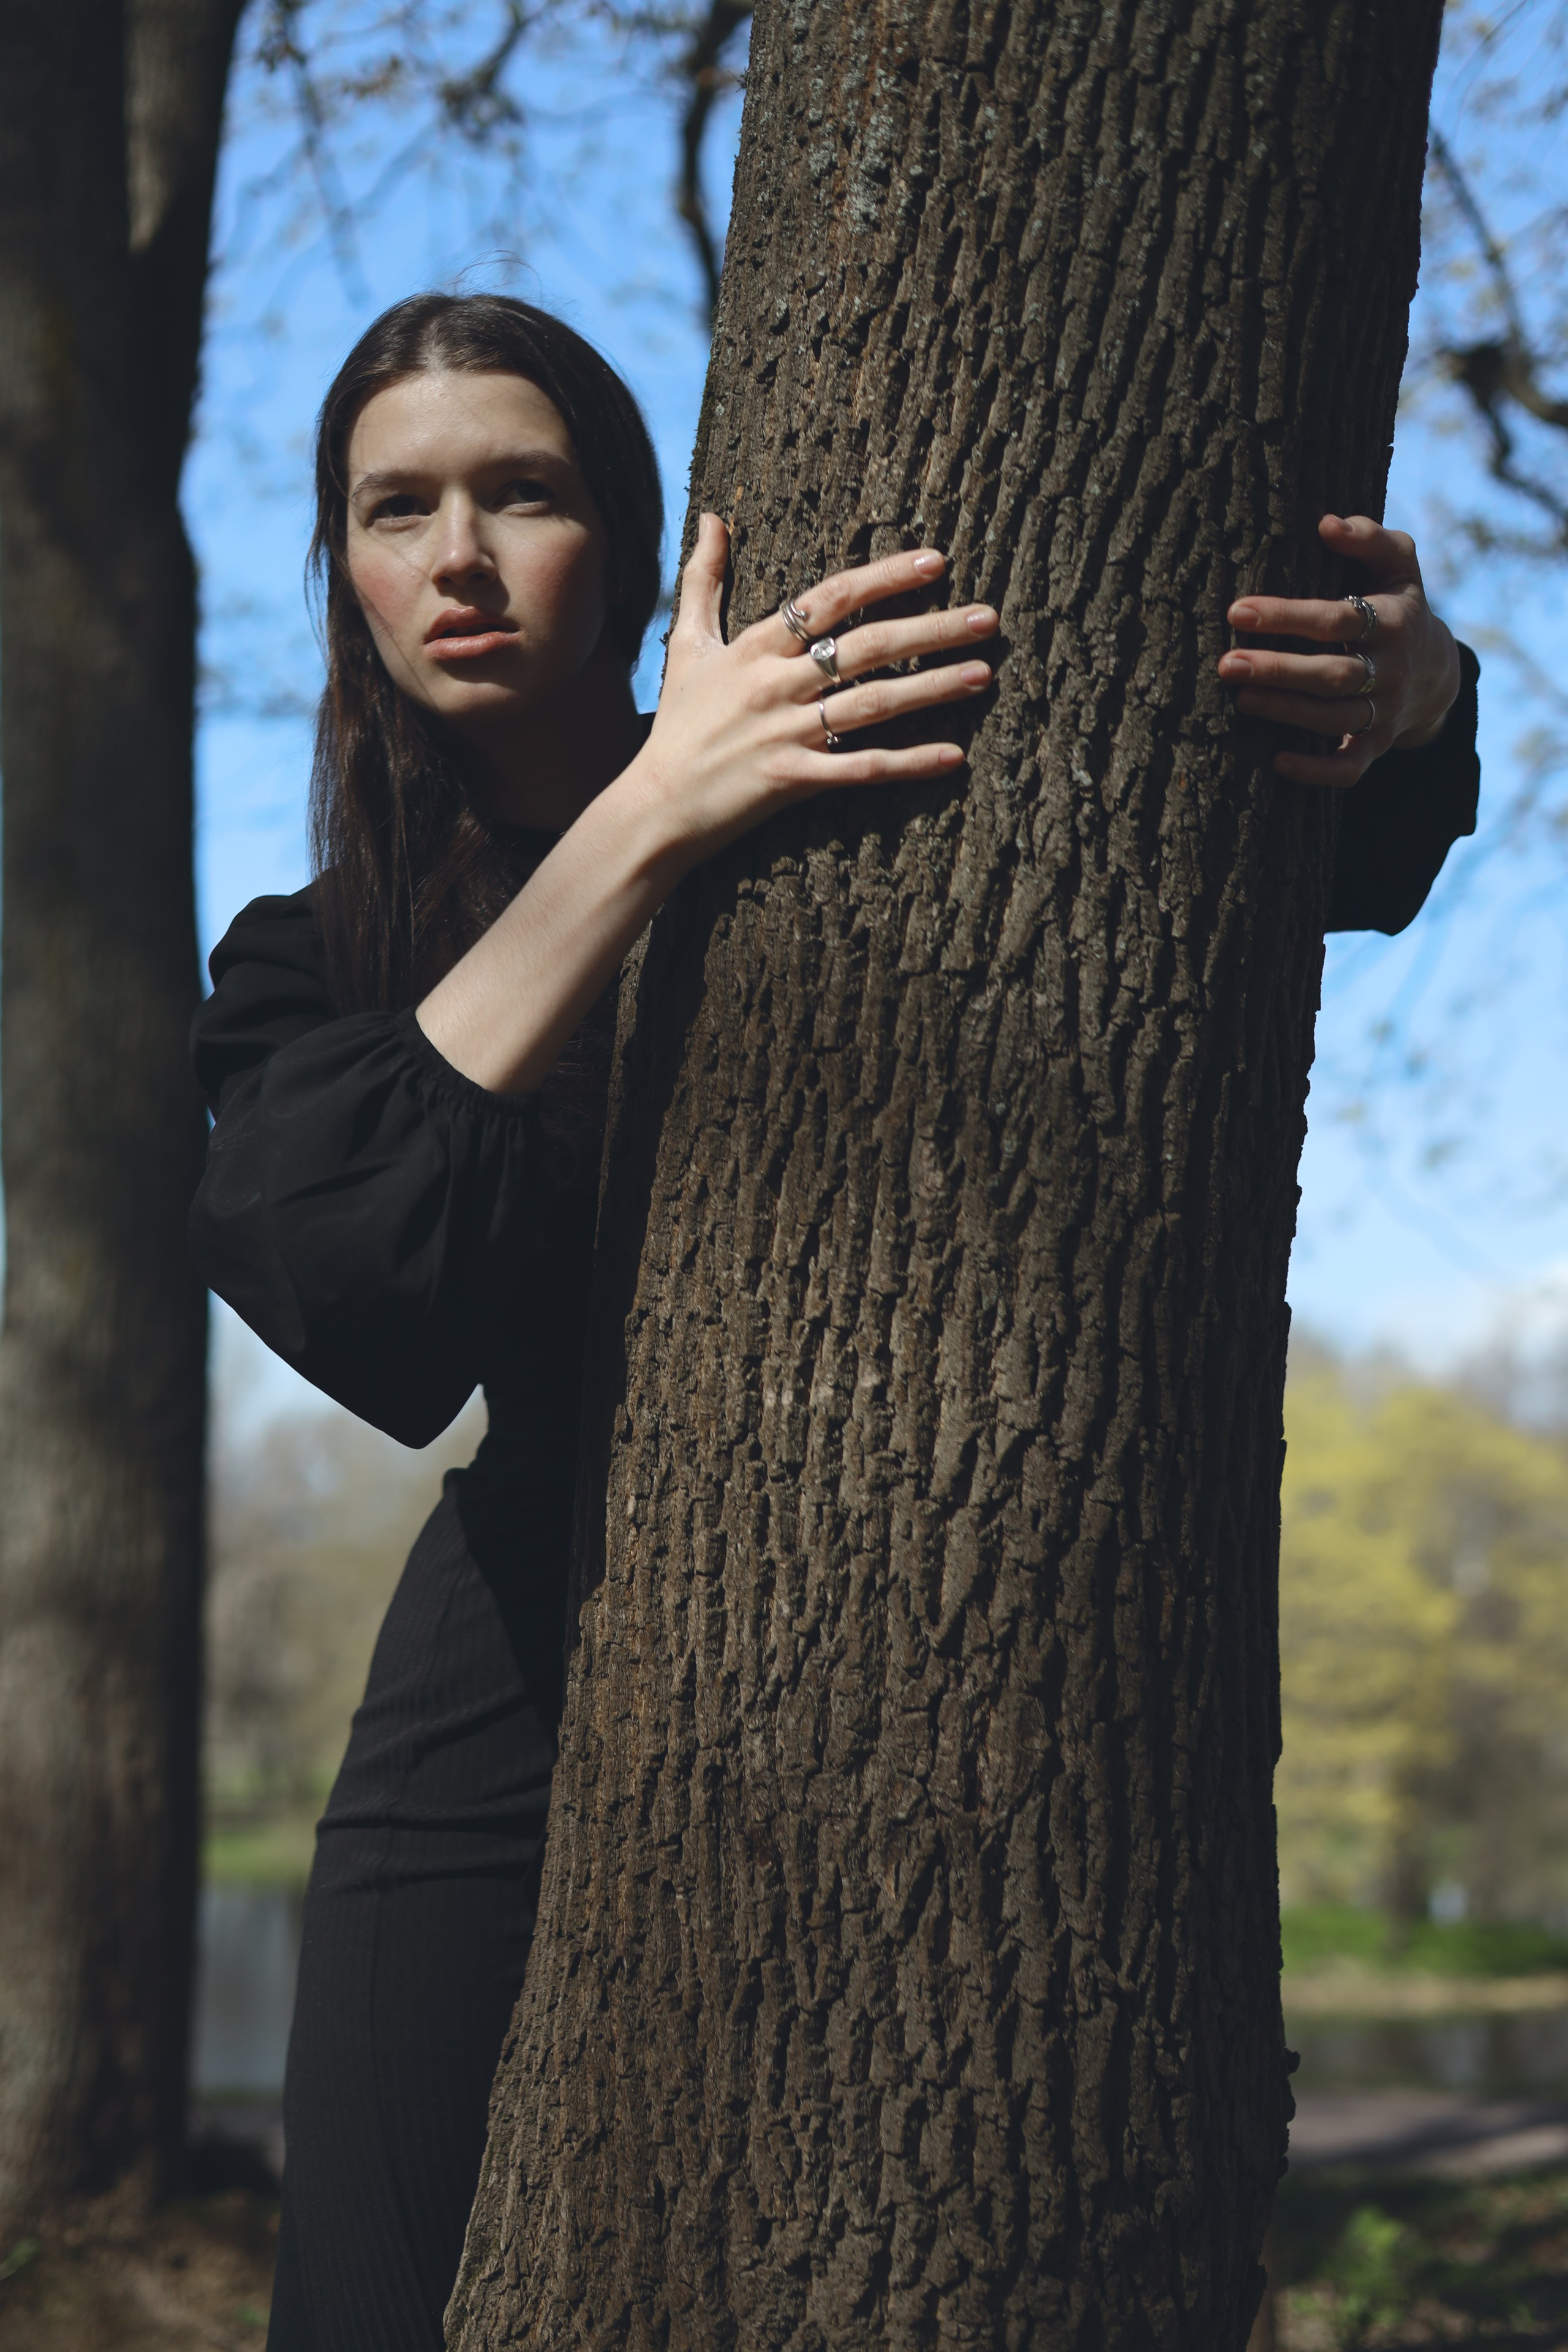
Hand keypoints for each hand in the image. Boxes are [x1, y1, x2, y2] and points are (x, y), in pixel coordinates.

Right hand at [634, 515, 998, 863]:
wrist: (655, 805)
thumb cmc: (678, 725)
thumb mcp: (686, 645)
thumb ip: (704, 580)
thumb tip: (712, 517)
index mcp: (757, 647)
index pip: (830, 598)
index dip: (884, 577)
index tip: (935, 562)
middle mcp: (776, 685)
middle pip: (864, 647)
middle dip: (930, 629)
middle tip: (988, 617)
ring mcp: (786, 733)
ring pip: (871, 704)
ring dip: (931, 689)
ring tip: (983, 673)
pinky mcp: (792, 780)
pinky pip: (860, 769)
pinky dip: (907, 763)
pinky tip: (952, 756)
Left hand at [1217, 514, 1461, 787]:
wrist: (1436, 669)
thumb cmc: (1397, 603)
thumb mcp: (1397, 563)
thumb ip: (1369, 537)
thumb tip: (1326, 523)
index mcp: (1393, 620)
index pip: (1338, 619)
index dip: (1288, 616)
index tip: (1238, 611)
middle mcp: (1392, 668)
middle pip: (1333, 674)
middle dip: (1279, 670)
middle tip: (1227, 665)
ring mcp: (1385, 711)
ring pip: (1335, 718)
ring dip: (1286, 711)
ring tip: (1241, 699)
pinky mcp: (1377, 744)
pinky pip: (1350, 767)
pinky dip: (1317, 771)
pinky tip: (1276, 763)